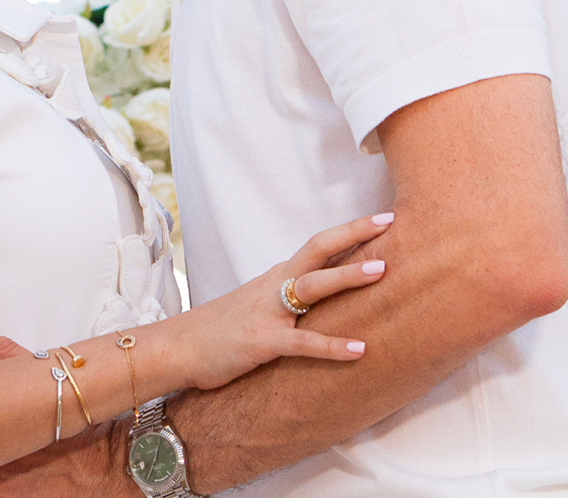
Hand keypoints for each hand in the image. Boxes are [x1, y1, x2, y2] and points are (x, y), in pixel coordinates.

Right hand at [168, 212, 389, 390]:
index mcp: (276, 276)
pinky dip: (332, 346)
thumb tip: (322, 298)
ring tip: (383, 270)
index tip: (384, 217)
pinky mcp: (262, 342)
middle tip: (390, 221)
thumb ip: (287, 299)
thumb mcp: (257, 305)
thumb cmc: (220, 329)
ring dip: (347, 276)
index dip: (351, 229)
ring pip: (312, 287)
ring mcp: (268, 312)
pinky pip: (303, 343)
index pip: (319, 244)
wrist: (177, 348)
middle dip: (355, 235)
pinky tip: (360, 350)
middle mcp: (274, 286)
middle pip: (318, 250)